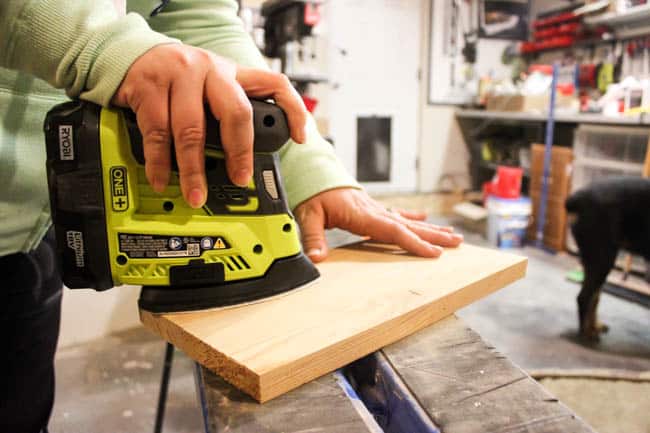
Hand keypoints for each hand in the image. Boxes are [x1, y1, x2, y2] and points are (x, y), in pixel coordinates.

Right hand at [112, 44, 306, 207]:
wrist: (129, 55)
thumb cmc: (176, 79)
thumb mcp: (209, 86)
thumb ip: (228, 111)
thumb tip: (243, 157)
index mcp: (231, 73)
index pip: (274, 84)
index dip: (293, 111)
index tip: (300, 138)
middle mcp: (210, 70)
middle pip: (235, 112)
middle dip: (239, 152)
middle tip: (238, 178)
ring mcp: (179, 75)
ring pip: (192, 130)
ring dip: (193, 169)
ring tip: (195, 193)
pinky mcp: (149, 86)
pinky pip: (157, 132)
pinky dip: (159, 162)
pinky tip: (162, 177)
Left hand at [294, 188, 463, 262]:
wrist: (312, 173)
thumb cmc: (312, 194)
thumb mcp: (308, 215)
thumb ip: (313, 237)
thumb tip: (317, 257)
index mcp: (362, 214)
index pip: (393, 230)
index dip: (414, 242)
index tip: (433, 253)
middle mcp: (374, 210)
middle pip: (409, 225)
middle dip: (434, 235)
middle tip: (458, 242)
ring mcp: (375, 208)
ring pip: (408, 219)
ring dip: (430, 227)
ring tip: (452, 234)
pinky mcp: (372, 207)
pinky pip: (397, 214)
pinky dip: (412, 216)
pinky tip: (425, 216)